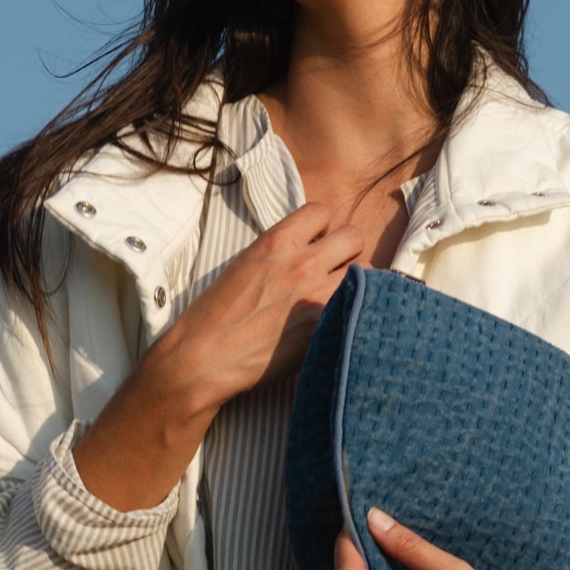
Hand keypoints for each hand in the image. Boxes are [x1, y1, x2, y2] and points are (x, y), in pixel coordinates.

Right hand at [73, 204, 364, 511]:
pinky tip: (340, 328)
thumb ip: (277, 254)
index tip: (316, 246)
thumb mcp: (243, 266)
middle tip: (334, 275)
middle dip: (347, 254)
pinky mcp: (324, 328)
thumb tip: (301, 254)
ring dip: (357, 286)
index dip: (323, 229)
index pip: (323, 211)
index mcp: (277, 241)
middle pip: (354, 237)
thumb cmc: (213, 318)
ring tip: (339, 303)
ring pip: (367, 274)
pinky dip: (354, 316)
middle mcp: (302, 261)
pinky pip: (359, 310)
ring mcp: (317, 295)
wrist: (202, 359)